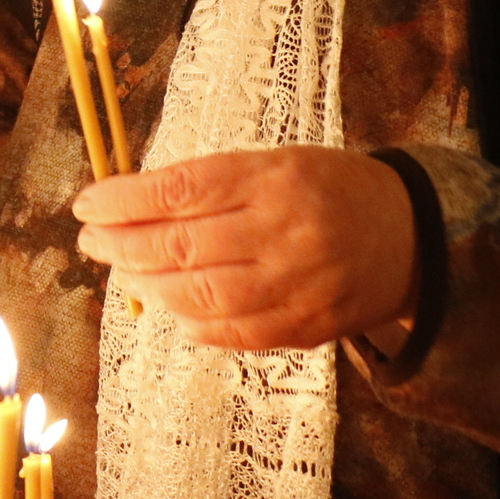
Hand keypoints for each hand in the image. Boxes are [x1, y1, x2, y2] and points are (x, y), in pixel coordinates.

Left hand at [73, 145, 416, 349]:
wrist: (412, 234)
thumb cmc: (325, 190)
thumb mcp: (273, 165)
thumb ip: (208, 187)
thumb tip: (127, 209)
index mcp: (273, 179)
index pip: (179, 190)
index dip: (122, 201)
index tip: (87, 205)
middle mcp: (284, 232)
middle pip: (180, 246)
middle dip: (121, 245)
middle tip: (92, 242)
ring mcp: (298, 284)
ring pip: (199, 295)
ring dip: (148, 286)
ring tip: (125, 272)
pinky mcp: (308, 326)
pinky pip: (232, 333)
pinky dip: (191, 322)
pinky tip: (170, 306)